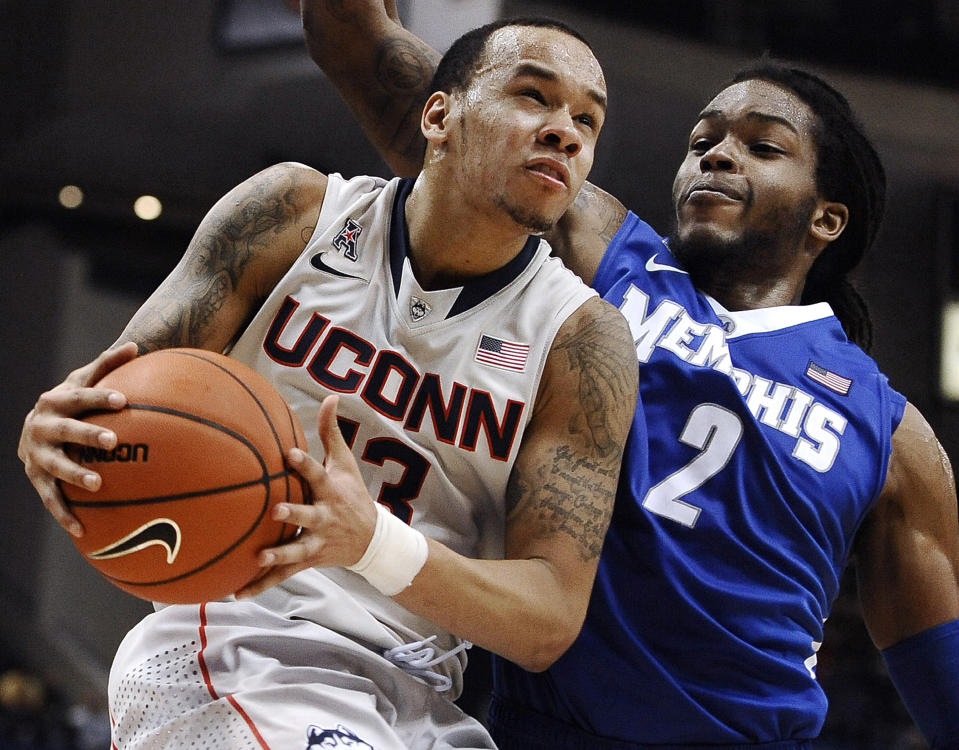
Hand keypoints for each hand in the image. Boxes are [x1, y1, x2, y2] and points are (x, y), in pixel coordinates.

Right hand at [18, 342, 136, 535]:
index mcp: (55, 401)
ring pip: (55, 467)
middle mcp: (40, 427)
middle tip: (113, 442)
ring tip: (99, 484)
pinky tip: (82, 531)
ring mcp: (36, 455)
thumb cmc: (71, 402)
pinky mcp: (35, 479)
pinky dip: (64, 515)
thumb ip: (108, 365)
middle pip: (65, 430)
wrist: (33, 428)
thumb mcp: (83, 381)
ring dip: (75, 475)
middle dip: (87, 435)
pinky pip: (50, 499)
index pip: (79, 396)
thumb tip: (136, 345)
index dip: (99, 398)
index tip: (124, 400)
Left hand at [237, 395, 378, 596]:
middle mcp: (324, 518)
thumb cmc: (351, 495)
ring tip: (259, 557)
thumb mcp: (345, 464)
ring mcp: (316, 543)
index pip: (318, 475)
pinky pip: (282, 575)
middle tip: (275, 511)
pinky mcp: (307, 561)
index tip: (288, 452)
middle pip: (308, 516)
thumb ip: (332, 432)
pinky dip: (260, 585)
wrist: (371, 540)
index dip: (304, 464)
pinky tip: (235, 592)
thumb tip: (330, 396)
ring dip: (279, 555)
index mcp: (331, 492)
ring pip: (296, 551)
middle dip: (293, 514)